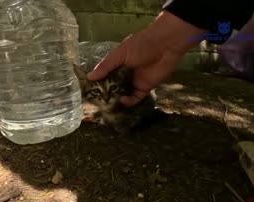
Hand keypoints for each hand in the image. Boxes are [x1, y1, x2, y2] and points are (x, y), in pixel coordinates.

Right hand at [87, 11, 206, 106]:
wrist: (165, 45)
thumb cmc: (140, 44)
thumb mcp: (120, 54)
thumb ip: (106, 66)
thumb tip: (90, 77)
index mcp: (117, 64)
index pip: (104, 76)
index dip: (97, 83)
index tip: (88, 91)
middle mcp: (124, 74)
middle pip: (112, 88)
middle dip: (105, 95)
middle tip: (96, 102)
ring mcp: (134, 82)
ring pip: (122, 94)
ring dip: (115, 100)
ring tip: (108, 105)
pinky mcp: (144, 88)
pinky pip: (134, 98)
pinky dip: (128, 101)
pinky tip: (122, 100)